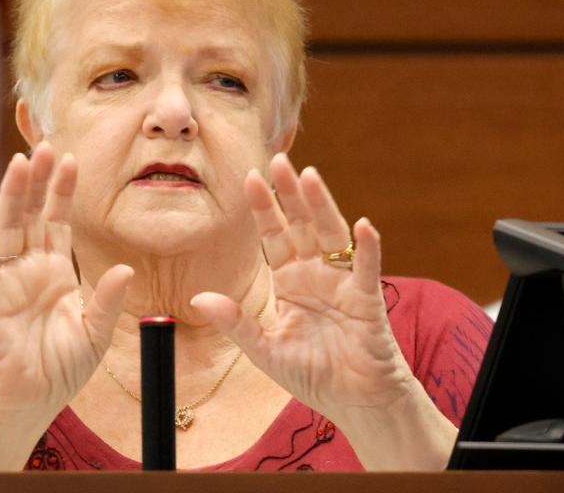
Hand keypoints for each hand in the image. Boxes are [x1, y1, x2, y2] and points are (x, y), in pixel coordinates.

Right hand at [0, 143, 131, 413]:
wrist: (28, 401)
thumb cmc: (61, 369)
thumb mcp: (95, 333)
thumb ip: (106, 300)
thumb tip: (126, 268)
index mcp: (58, 271)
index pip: (60, 221)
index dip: (63, 191)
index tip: (70, 158)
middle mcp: (32, 268)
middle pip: (34, 214)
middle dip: (39, 181)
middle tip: (45, 145)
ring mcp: (9, 280)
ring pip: (9, 228)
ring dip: (13, 196)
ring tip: (19, 163)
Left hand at [191, 153, 413, 420]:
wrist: (354, 403)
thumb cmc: (313, 374)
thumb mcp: (264, 349)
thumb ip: (235, 323)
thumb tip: (197, 299)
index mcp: (290, 282)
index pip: (273, 236)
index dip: (263, 208)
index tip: (249, 178)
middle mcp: (315, 274)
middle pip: (300, 225)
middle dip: (289, 194)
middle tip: (279, 159)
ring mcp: (342, 283)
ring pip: (331, 235)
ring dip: (321, 205)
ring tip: (309, 176)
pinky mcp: (366, 300)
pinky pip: (366, 268)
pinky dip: (366, 247)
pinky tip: (362, 225)